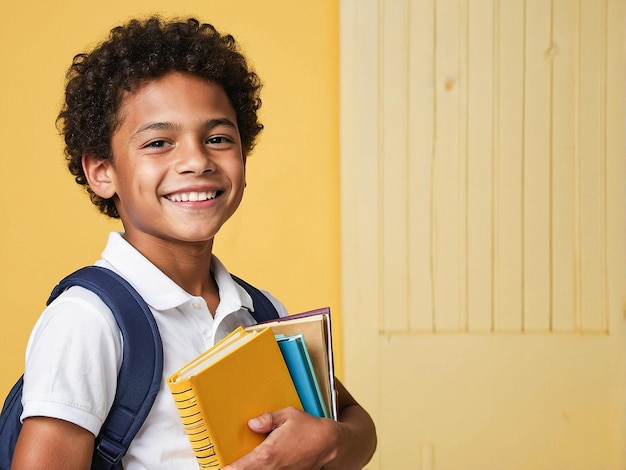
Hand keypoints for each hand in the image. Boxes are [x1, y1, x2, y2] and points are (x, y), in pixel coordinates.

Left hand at [222, 407, 339, 469]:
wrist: (331, 444)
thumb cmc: (310, 428)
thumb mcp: (288, 416)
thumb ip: (267, 419)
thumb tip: (252, 423)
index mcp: (267, 455)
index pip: (239, 469)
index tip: (219, 468)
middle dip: (237, 469)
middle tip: (228, 464)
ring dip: (250, 469)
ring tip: (244, 463)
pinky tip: (263, 464)